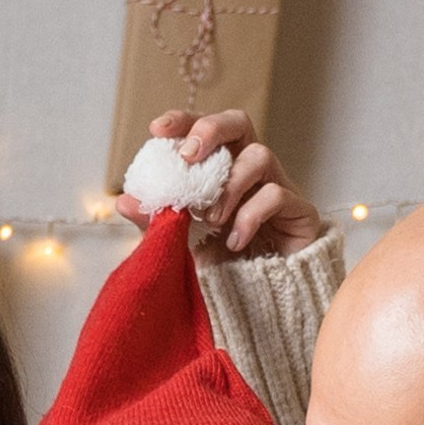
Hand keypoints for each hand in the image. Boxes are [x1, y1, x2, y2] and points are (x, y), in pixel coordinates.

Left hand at [118, 109, 324, 261]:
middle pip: (239, 121)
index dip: (183, 122)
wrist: (267, 303)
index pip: (204, 130)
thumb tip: (123, 202)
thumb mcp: (183, 241)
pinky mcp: (300, 212)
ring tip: (211, 218)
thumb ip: (158, 220)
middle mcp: (251, 169)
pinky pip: (275, 196)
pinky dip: (250, 216)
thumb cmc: (225, 265)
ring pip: (260, 155)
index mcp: (224, 167)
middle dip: (211, 131)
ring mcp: (279, 186)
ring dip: (229, 184)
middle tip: (188, 156)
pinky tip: (235, 242)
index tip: (157, 130)